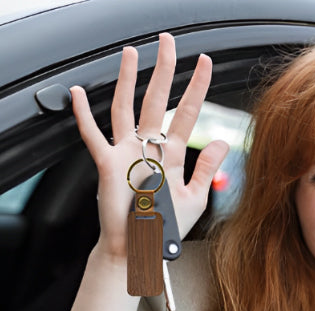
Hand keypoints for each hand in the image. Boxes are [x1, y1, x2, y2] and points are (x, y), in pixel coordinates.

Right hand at [70, 33, 228, 259]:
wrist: (141, 249)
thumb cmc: (166, 227)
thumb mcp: (195, 198)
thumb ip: (207, 168)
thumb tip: (222, 141)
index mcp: (172, 156)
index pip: (187, 114)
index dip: (197, 88)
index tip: (205, 63)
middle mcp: (149, 148)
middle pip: (157, 101)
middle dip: (164, 71)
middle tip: (169, 43)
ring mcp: (127, 154)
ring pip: (126, 108)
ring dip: (128, 81)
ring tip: (132, 53)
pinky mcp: (108, 165)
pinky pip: (92, 136)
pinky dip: (83, 115)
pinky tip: (78, 93)